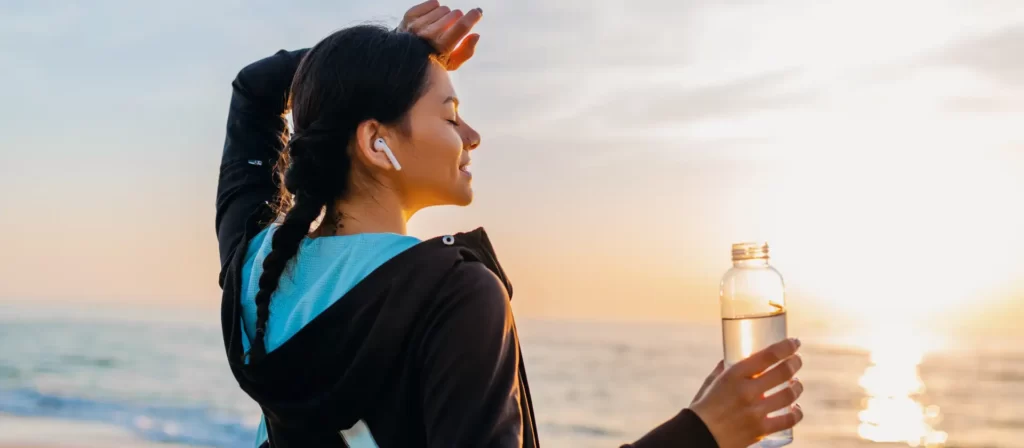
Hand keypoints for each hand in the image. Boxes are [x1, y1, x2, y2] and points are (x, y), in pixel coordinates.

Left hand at [398, 0, 482, 69]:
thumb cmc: (432, 61)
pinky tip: (431, 19)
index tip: (478, 12)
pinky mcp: (410, 16)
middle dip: (457, 19)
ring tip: (438, 26)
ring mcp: (417, 24)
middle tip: (451, 29)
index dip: (473, 16)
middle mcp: (428, 34)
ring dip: (445, 16)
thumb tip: (476, 35)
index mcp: (441, 47)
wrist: (404, 58)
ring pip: (444, 9)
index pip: (461, 26)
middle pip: (454, 14)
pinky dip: (435, 9)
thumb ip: (466, 51)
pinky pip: (432, 3)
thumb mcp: (451, 64)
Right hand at [690, 338, 804, 447]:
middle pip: (783, 372)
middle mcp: (747, 391)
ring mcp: (755, 411)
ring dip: (797, 387)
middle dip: (795, 363)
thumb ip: (724, 370)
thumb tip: (733, 357)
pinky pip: (788, 420)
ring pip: (789, 395)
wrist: (698, 436)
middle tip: (796, 361)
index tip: (794, 342)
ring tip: (796, 384)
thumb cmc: (702, 407)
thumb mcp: (711, 383)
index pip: (768, 355)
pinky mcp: (760, 430)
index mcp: (734, 375)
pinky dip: (796, 413)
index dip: (786, 346)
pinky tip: (796, 409)